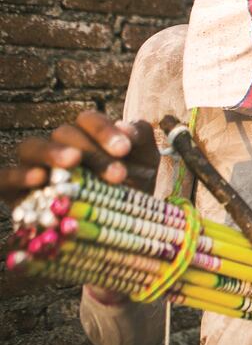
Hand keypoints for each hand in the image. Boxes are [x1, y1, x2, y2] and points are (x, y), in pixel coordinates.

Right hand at [0, 111, 157, 206]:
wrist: (121, 225)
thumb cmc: (133, 186)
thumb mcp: (146, 162)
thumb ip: (141, 138)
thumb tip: (126, 127)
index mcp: (87, 133)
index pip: (88, 119)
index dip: (104, 130)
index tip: (125, 149)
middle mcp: (58, 144)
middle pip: (65, 134)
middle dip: (92, 152)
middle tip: (117, 175)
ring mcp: (34, 164)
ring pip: (31, 146)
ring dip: (52, 152)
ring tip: (72, 162)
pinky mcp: (14, 190)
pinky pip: (5, 177)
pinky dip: (18, 175)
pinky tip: (38, 179)